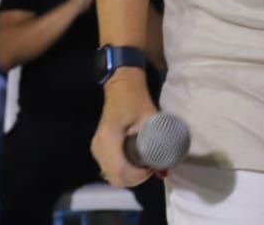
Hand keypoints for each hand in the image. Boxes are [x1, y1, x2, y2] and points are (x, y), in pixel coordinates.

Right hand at [91, 73, 157, 188]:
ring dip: (130, 176)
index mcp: (109, 139)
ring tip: (145, 164)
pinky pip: (110, 169)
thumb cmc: (135, 99)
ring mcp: (96, 149)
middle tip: (151, 167)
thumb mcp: (150, 116)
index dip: (139, 176)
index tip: (153, 167)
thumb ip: (158, 140)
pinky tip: (135, 162)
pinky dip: (124, 171)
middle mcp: (99, 147)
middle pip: (116, 178)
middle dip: (136, 178)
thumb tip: (166, 163)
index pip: (121, 172)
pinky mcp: (99, 149)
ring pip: (112, 176)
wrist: (121, 86)